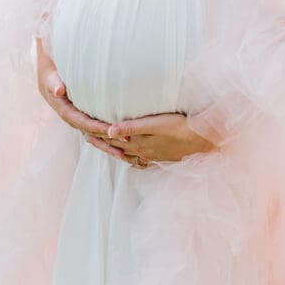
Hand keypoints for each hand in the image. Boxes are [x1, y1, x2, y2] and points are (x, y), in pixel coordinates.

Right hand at [35, 41, 130, 161]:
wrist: (48, 81)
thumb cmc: (52, 78)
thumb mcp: (51, 79)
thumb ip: (54, 84)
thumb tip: (58, 90)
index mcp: (66, 112)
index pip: (84, 122)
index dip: (97, 127)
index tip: (111, 130)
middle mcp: (73, 120)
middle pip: (92, 133)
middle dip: (108, 139)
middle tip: (127, 142)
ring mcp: (79, 121)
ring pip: (94, 136)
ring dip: (109, 144)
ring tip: (126, 152)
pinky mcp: (84, 120)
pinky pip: (95, 132)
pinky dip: (106, 138)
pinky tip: (119, 144)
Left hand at [90, 112, 217, 165]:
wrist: (203, 140)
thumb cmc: (181, 127)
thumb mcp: (156, 124)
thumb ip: (132, 127)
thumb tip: (108, 130)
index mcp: (136, 143)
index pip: (110, 136)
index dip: (95, 130)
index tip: (81, 125)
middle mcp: (140, 152)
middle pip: (114, 146)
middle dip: (99, 141)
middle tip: (84, 134)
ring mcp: (149, 156)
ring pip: (124, 154)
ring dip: (111, 149)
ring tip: (101, 143)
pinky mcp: (158, 157)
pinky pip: (138, 160)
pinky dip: (129, 157)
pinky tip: (130, 156)